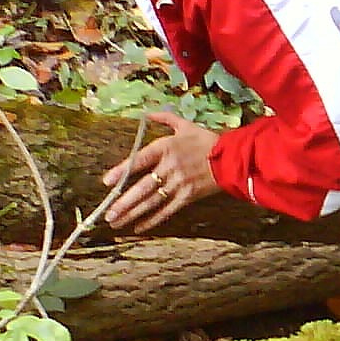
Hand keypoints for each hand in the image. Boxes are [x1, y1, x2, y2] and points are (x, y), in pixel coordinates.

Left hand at [102, 111, 221, 231]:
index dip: (122, 171)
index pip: (139, 160)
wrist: (232, 157)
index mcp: (166, 147)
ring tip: (116, 222)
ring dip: (132, 213)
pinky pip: (167, 210)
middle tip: (107, 214)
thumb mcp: (186, 125)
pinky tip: (139, 227)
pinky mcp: (188, 196)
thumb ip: (165, 119)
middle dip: (123, 202)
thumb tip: (147, 113)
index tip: (106, 182)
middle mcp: (170, 166)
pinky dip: (153, 220)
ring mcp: (179, 183)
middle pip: (143, 187)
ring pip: (152, 201)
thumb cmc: (207, 141)